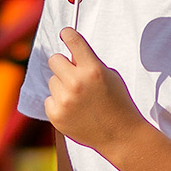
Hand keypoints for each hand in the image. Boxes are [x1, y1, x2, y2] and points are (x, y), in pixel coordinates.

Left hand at [43, 28, 142, 155]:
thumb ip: (89, 63)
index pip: (72, 40)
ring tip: (79, 98)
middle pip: (54, 59)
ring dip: (62, 85)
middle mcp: (76, 83)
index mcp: (92, 69)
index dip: (67, 35)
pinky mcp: (56, 115)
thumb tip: (68, 55)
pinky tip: (74, 110)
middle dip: (63, 65)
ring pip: (52, 80)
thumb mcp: (110, 76)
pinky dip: (58, 103)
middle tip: (74, 75)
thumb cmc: (118, 102)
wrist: (120, 135)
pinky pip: (49, 99)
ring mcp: (64, 100)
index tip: (65, 34)